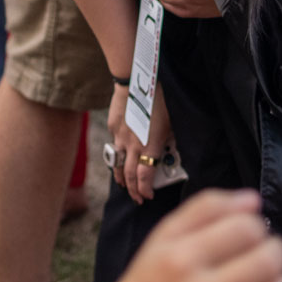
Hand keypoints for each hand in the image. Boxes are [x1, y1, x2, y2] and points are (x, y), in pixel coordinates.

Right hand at [108, 79, 173, 204]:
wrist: (135, 82)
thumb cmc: (158, 101)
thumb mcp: (169, 123)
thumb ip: (166, 139)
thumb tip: (166, 150)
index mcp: (150, 146)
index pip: (145, 177)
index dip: (145, 190)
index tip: (148, 196)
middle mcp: (133, 145)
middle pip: (130, 176)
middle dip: (134, 190)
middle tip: (138, 198)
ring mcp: (120, 138)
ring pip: (117, 165)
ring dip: (121, 178)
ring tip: (125, 185)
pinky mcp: (113, 128)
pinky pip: (114, 145)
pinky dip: (118, 155)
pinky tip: (120, 158)